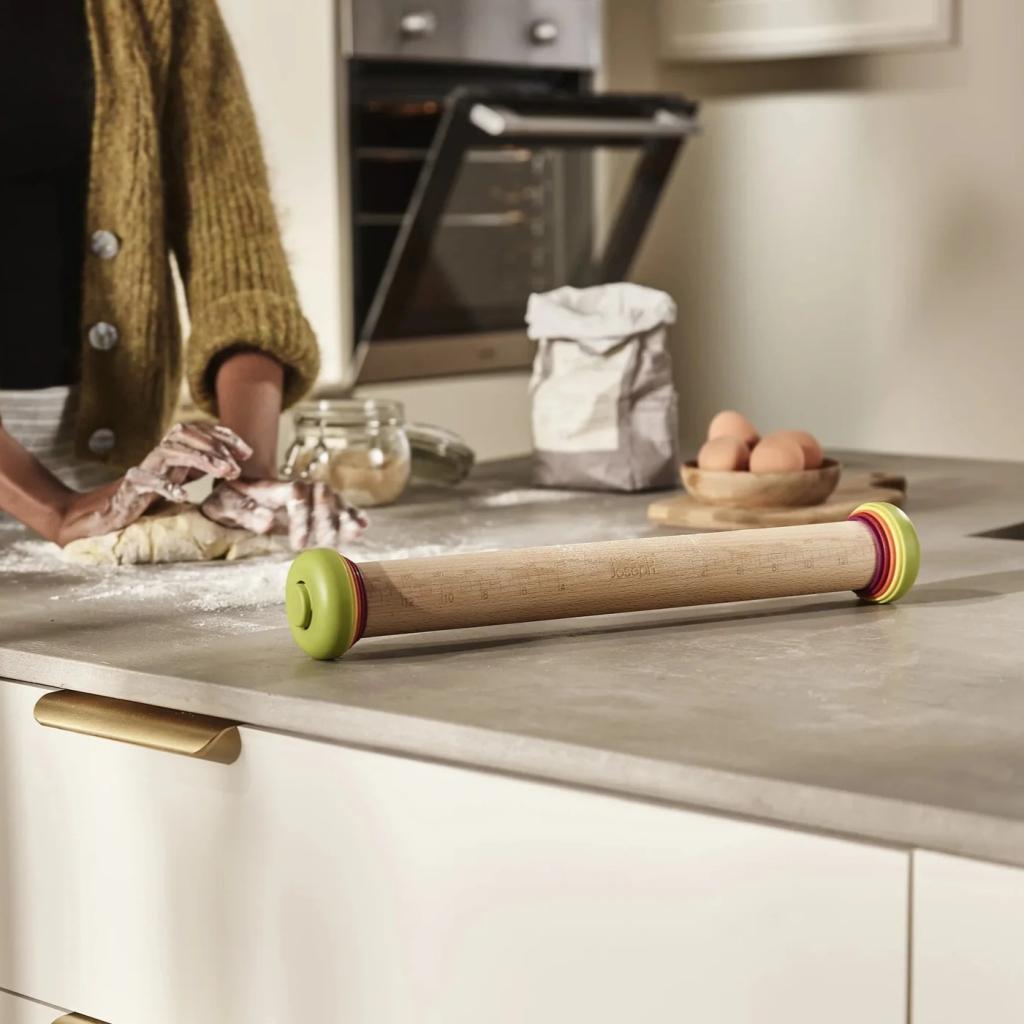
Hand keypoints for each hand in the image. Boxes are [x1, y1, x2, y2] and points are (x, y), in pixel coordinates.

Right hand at [56, 423, 251, 545]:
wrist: (110, 512)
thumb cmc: (150, 495)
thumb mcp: (183, 478)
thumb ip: (203, 467)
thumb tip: (236, 463)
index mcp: (174, 450)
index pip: (200, 431)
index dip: (225, 438)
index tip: (247, 453)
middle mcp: (160, 453)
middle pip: (186, 434)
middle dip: (215, 447)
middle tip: (237, 467)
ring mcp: (145, 467)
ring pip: (171, 451)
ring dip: (201, 460)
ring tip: (223, 473)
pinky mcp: (131, 486)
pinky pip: (146, 480)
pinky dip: (166, 486)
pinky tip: (184, 496)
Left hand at [201, 479, 367, 550]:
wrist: (238, 494)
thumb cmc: (230, 500)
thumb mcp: (226, 505)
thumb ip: (245, 512)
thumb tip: (268, 522)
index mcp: (276, 486)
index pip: (297, 494)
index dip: (302, 518)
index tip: (298, 544)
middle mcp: (300, 487)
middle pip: (322, 496)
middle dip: (326, 521)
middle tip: (324, 546)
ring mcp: (312, 495)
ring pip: (335, 501)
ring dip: (344, 519)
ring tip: (353, 535)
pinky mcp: (320, 506)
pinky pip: (341, 508)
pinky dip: (352, 516)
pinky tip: (363, 526)